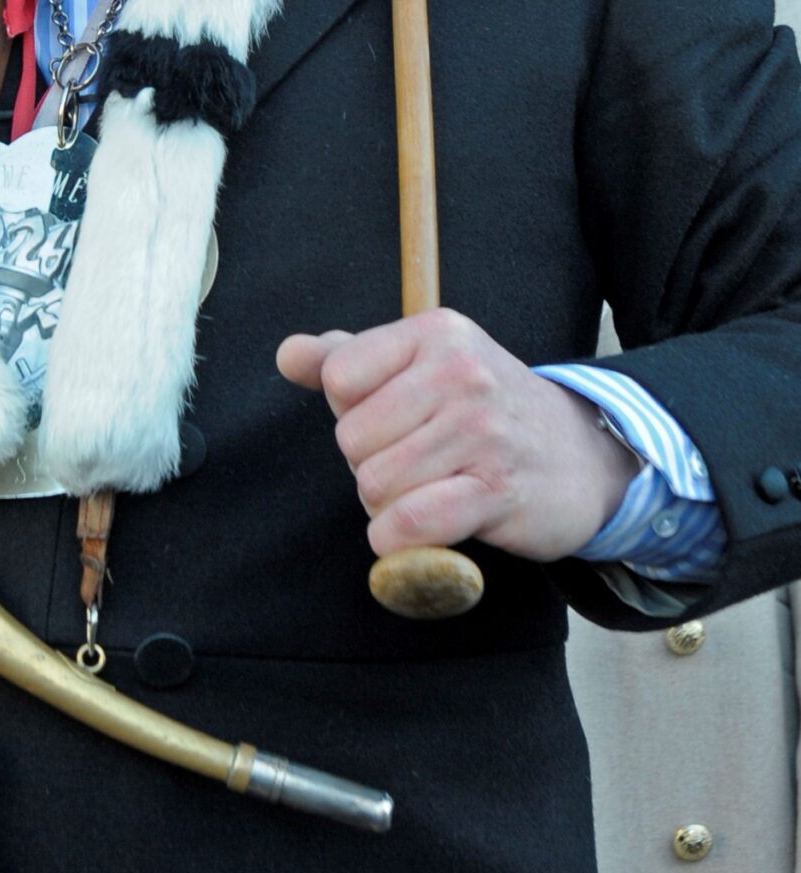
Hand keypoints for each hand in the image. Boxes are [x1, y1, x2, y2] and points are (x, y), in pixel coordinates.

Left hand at [276, 310, 637, 564]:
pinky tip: (410, 534)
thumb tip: (287, 355)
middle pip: (352, 438)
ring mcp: (483, 431)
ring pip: (375, 484)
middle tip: (416, 462)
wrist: (584, 457)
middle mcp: (461, 372)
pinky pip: (413, 522)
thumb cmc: (485, 410)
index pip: (339, 377)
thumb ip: (347, 358)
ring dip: (387, 505)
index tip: (391, 418)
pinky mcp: (497, 490)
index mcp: (436, 332)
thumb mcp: (423, 364)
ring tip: (426, 491)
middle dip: (370, 463)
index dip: (352, 410)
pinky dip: (398, 540)